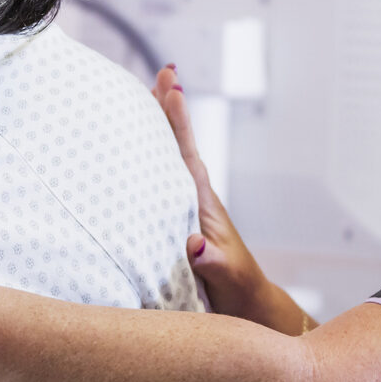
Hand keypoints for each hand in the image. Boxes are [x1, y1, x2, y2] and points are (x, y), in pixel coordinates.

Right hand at [151, 66, 310, 332]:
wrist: (247, 308)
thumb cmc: (236, 292)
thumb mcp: (224, 278)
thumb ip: (211, 262)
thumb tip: (196, 246)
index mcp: (204, 205)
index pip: (187, 155)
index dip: (178, 121)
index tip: (172, 85)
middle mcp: (195, 200)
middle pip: (178, 147)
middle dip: (169, 111)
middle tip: (163, 73)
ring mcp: (186, 210)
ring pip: (169, 161)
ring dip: (159, 130)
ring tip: (146, 96)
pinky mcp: (177, 223)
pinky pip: (159, 183)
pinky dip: (148, 161)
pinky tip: (133, 156)